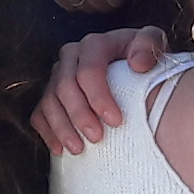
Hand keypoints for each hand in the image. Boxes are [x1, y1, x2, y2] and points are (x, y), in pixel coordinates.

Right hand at [39, 26, 169, 154]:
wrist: (134, 69)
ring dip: (62, 127)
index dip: (99, 97)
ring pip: (49, 101)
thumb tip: (138, 64)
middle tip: (97, 138)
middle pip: (65, 86)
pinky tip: (59, 149)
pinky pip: (39, 113)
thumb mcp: (153, 45)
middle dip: (79, 115)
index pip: (89, 70)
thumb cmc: (144, 59)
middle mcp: (71, 56)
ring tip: (78, 149)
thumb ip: (150, 46)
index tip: (116, 121)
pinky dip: (48, 132)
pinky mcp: (51, 94)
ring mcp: (58, 75)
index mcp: (95, 44)